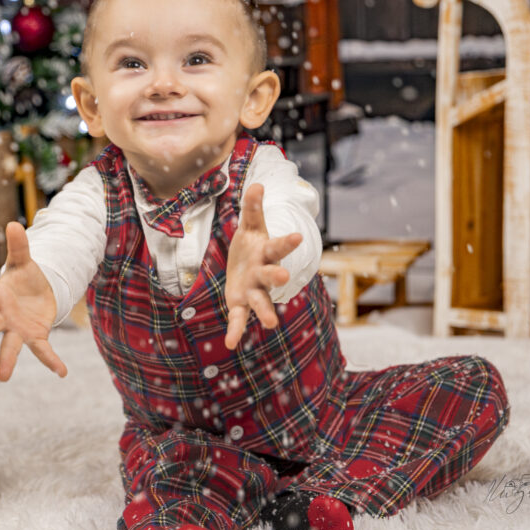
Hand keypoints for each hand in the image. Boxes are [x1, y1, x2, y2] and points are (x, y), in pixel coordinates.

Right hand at [0, 221, 67, 380]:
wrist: (35, 295)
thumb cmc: (24, 278)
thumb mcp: (24, 261)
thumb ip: (19, 246)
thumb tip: (14, 224)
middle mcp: (4, 316)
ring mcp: (18, 329)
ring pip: (10, 345)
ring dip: (6, 361)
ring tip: (2, 377)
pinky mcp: (35, 337)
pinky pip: (42, 351)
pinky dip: (51, 361)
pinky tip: (62, 372)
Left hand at [223, 183, 302, 349]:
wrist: (245, 267)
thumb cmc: (251, 246)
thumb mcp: (250, 226)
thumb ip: (253, 208)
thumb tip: (257, 184)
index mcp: (266, 252)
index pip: (278, 245)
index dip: (287, 242)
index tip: (299, 237)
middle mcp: (264, 273)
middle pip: (272, 273)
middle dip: (277, 274)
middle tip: (284, 275)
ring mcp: (254, 290)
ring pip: (262, 300)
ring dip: (266, 311)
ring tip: (272, 323)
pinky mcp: (241, 303)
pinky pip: (239, 318)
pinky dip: (236, 331)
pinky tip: (230, 344)